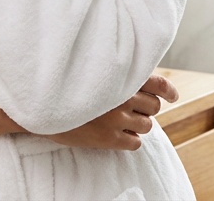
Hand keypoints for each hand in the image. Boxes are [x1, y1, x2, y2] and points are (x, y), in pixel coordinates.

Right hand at [44, 74, 176, 151]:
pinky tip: (117, 134)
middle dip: (147, 108)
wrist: (41, 105)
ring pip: (147, 126)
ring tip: (121, 121)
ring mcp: (116, 119)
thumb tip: (140, 77)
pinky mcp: (109, 138)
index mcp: (120, 76)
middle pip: (154, 107)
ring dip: (138, 123)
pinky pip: (135, 143)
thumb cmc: (66, 84)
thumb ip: (117, 72)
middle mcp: (122, 96)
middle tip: (133, 108)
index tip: (172, 96)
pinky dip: (130, 139)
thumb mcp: (94, 69)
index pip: (159, 83)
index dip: (169, 91)